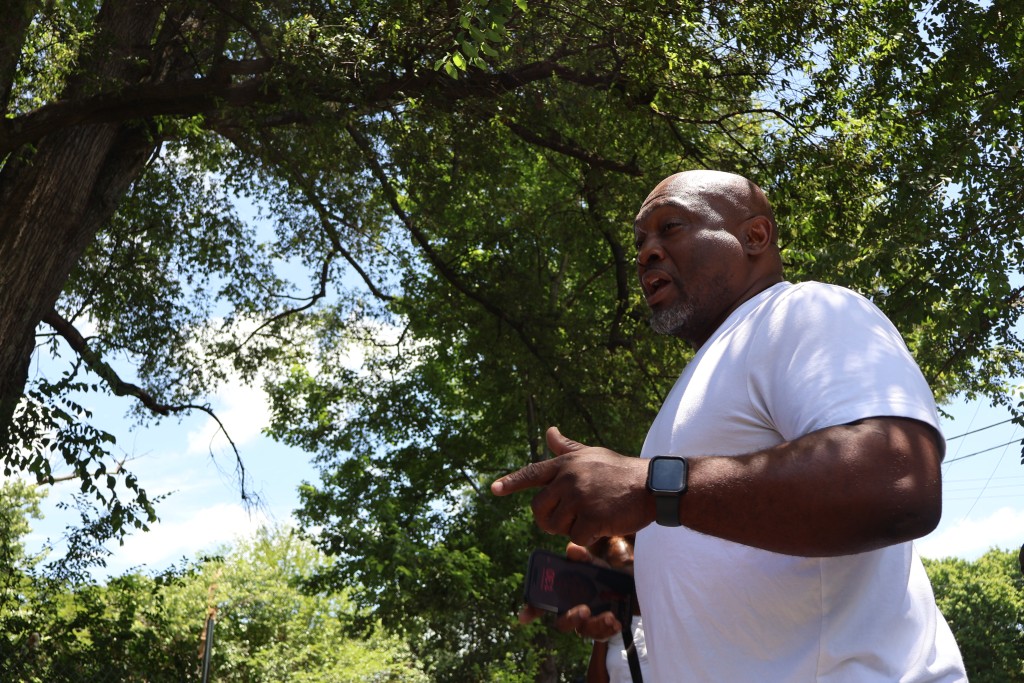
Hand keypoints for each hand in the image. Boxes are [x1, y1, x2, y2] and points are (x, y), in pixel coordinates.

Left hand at [491, 426, 652, 545]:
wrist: (651, 485)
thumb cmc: (620, 471)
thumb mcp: (591, 455)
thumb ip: (567, 449)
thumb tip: (550, 432)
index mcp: (566, 464)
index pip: (532, 473)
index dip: (511, 483)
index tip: (494, 490)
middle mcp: (568, 479)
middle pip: (539, 509)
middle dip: (549, 519)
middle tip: (568, 519)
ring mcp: (579, 497)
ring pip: (556, 526)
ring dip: (571, 528)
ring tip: (591, 516)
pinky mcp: (591, 517)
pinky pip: (576, 537)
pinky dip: (588, 537)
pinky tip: (603, 524)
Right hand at [517, 542, 623, 641]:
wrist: (631, 587)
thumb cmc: (604, 576)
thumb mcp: (595, 565)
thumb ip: (583, 558)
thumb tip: (571, 549)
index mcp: (564, 596)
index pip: (543, 605)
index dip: (531, 611)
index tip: (524, 617)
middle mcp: (572, 611)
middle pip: (562, 622)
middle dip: (571, 618)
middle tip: (584, 609)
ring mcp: (587, 623)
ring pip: (584, 632)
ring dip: (595, 626)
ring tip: (609, 616)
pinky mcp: (604, 630)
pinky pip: (602, 637)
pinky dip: (609, 631)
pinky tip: (616, 622)